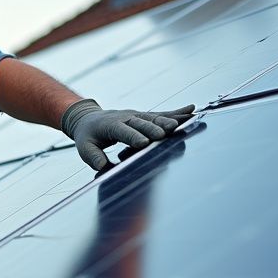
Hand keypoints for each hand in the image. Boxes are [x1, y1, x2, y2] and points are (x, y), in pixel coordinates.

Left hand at [62, 99, 194, 170]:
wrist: (89, 119)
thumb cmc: (88, 136)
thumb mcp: (85, 148)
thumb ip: (94, 157)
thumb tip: (103, 168)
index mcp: (110, 126)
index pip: (122, 131)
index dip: (133, 136)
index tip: (144, 143)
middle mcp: (126, 117)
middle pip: (142, 123)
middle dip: (154, 128)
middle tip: (166, 133)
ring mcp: (137, 115)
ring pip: (154, 117)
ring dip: (169, 120)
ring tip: (183, 123)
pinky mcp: (145, 116)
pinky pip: (162, 114)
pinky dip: (177, 112)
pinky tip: (191, 110)